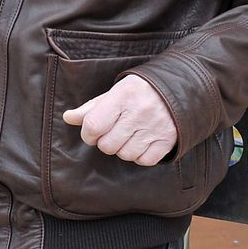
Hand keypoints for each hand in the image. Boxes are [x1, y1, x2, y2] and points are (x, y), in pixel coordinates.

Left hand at [62, 74, 176, 166]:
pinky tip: (141, 142)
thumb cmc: (140, 91)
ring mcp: (155, 127)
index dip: (88, 133)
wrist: (179, 88)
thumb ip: (91, 108)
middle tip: (113, 132)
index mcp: (123, 96)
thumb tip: (68, 118)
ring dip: (122, 149)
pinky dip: (140, 156)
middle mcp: (139, 112)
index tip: (92, 131)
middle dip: (105, 142)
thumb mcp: (115, 92)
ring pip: (125, 155)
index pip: (94, 125)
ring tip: (128, 136)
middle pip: (107, 145)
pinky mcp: (167, 140)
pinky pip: (144, 160)